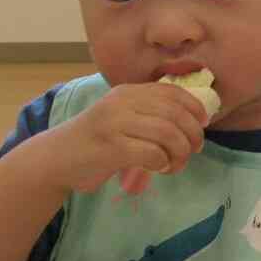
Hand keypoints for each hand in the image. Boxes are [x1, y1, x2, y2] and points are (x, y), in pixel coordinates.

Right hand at [51, 82, 208, 194]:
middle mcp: (122, 102)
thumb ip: (149, 114)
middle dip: (192, 135)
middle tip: (193, 151)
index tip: (203, 124)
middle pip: (176, 114)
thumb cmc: (96, 142)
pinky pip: (152, 153)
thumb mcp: (122, 118)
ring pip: (168, 133)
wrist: (56, 158)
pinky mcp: (110, 147)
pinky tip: (159, 168)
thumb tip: (194, 122)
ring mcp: (115, 123)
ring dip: (180, 153)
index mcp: (128, 92)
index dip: (195, 107)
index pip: (172, 92)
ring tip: (174, 164)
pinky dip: (162, 162)